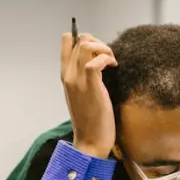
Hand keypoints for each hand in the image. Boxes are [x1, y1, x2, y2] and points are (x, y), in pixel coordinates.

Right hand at [60, 32, 117, 157]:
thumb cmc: (91, 120)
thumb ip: (86, 78)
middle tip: (108, 57)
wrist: (90, 142)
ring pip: (85, 46)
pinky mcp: (91, 88)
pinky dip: (106, 58)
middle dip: (98, 42)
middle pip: (79, 40)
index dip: (83, 38)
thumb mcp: (84, 94)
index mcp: (65, 76)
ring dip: (103, 48)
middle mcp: (68, 75)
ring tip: (111, 61)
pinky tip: (113, 66)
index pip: (66, 42)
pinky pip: (95, 62)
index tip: (97, 51)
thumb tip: (98, 63)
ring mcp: (78, 81)